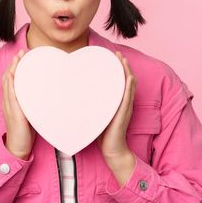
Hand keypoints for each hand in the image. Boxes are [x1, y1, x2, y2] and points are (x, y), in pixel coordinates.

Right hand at [1, 50, 36, 159]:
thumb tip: (50, 96)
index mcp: (13, 101)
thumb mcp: (31, 114)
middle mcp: (8, 101)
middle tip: (22, 51)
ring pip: (8, 83)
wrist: (18, 148)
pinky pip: (10, 94)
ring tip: (19, 58)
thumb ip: (36, 104)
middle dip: (15, 63)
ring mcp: (9, 105)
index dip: (16, 67)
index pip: (13, 80)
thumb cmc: (26, 133)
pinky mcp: (13, 111)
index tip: (24, 56)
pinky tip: (14, 74)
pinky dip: (11, 83)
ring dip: (13, 69)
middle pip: (9, 77)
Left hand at [97, 51, 136, 184]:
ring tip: (123, 60)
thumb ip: (88, 104)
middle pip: (125, 79)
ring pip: (129, 86)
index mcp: (115, 101)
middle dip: (122, 65)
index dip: (115, 68)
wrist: (111, 150)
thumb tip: (71, 94)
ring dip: (127, 72)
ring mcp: (125, 107)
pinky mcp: (124, 114)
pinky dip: (130, 87)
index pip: (117, 81)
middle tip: (116, 53)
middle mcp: (122, 102)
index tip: (108, 56)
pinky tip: (129, 78)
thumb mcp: (94, 113)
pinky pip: (128, 98)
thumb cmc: (101, 132)